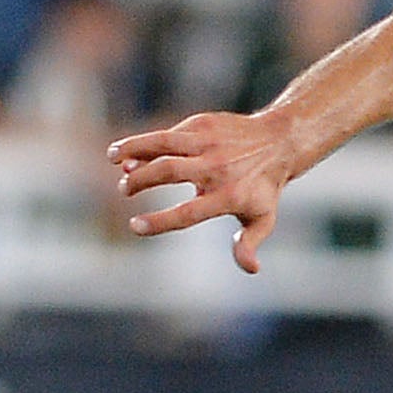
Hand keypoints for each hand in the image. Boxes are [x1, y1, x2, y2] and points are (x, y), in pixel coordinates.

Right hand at [109, 112, 300, 272]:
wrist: (280, 142)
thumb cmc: (265, 187)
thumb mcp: (263, 218)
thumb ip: (248, 243)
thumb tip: (251, 268)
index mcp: (229, 196)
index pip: (189, 212)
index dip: (160, 221)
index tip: (135, 226)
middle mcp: (217, 167)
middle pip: (168, 171)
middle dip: (140, 181)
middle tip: (124, 190)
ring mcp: (208, 143)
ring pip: (162, 143)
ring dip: (133, 150)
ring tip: (113, 159)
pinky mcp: (202, 125)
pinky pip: (168, 135)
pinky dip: (145, 143)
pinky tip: (127, 152)